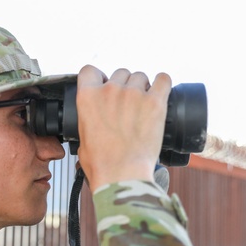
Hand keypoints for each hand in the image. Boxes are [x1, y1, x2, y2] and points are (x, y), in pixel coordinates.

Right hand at [75, 65, 170, 188]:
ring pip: (140, 76)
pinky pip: (163, 79)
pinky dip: (163, 83)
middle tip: (128, 104)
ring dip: (143, 87)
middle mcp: (110, 90)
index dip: (99, 78)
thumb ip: (87, 120)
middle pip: (119, 73)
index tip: (104, 86)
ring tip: (144, 104)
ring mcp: (134, 94)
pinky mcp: (155, 102)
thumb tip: (92, 122)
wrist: (122, 174)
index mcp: (88, 97)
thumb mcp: (82, 138)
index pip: (90, 70)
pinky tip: (161, 90)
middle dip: (124, 86)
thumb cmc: (102, 163)